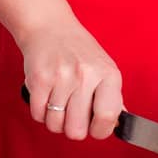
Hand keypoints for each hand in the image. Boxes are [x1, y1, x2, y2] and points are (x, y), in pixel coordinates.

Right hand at [18, 18, 122, 141]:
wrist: (49, 26)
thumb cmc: (78, 51)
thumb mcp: (104, 68)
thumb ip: (113, 98)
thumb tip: (120, 125)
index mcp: (108, 74)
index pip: (108, 117)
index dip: (100, 130)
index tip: (94, 128)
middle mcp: (86, 75)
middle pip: (77, 130)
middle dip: (72, 128)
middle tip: (72, 114)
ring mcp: (62, 77)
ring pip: (55, 125)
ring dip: (54, 119)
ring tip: (58, 102)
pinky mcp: (39, 79)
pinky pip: (38, 115)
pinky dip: (40, 112)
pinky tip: (45, 97)